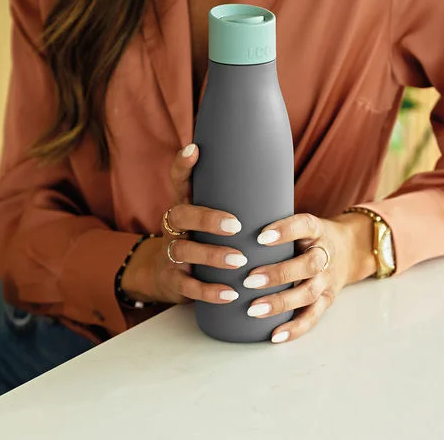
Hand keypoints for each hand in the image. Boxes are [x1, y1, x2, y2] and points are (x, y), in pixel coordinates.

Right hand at [121, 143, 246, 304]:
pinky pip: (189, 286)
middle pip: (181, 215)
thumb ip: (231, 204)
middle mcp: (174, 228)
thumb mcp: (210, 220)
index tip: (194, 149)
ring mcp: (171, 254)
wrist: (167, 277)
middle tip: (235, 225)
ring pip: (185, 250)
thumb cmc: (203, 241)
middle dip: (207, 218)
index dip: (183, 166)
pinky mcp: (174, 280)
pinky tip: (231, 294)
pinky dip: (210, 291)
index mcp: (185, 207)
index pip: (179, 181)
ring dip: (213, 255)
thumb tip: (276, 181)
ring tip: (238, 261)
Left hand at [242, 211, 376, 343]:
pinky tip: (274, 335)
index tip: (259, 237)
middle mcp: (325, 255)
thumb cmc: (308, 236)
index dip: (285, 231)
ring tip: (253, 309)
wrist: (348, 250)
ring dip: (280, 302)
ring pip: (308, 293)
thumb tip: (227, 225)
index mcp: (317, 230)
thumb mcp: (299, 224)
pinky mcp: (326, 301)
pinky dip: (294, 328)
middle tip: (249, 280)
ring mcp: (327, 280)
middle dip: (278, 274)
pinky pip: (312, 317)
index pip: (305, 226)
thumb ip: (273, 223)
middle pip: (308, 265)